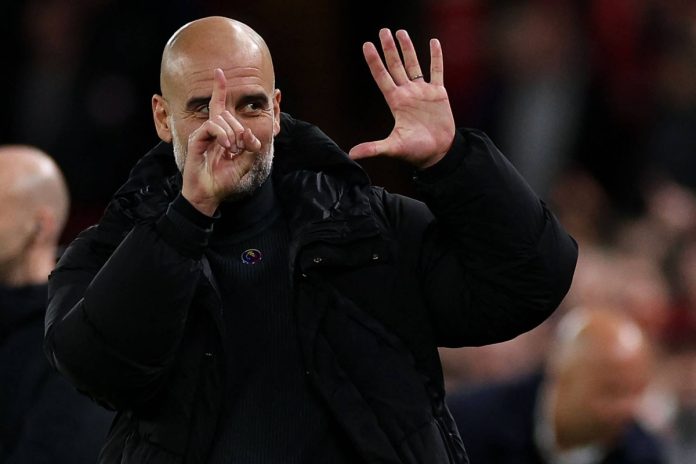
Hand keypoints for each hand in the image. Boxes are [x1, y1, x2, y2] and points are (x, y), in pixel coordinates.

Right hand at [181, 68, 261, 215]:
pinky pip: (212, 127)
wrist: (209, 194)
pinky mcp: (197, 140)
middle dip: (239, 127)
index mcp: (220, 133)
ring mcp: (202, 135)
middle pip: (226, 113)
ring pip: (220, 119)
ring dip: (233, 132)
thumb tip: (251, 134)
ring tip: (233, 149)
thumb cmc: (223, 180)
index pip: (219, 106)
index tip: (219, 72)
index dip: (219, 89)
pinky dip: (222, 134)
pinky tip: (226, 147)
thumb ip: (250, 146)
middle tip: (241, 147)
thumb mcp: (244, 162)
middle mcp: (210, 131)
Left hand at [349, 29, 455, 168]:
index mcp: (396, 102)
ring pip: (414, 65)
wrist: (438, 154)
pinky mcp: (439, 94)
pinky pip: (437, 71)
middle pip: (396, 66)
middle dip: (389, 48)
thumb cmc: (415, 152)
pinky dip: (436, 57)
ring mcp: (423, 92)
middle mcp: (407, 94)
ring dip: (408, 49)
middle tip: (383, 31)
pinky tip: (433, 42)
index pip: (382, 76)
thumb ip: (373, 148)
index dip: (374, 61)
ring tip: (401, 32)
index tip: (366, 45)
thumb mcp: (393, 148)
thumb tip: (351, 155)